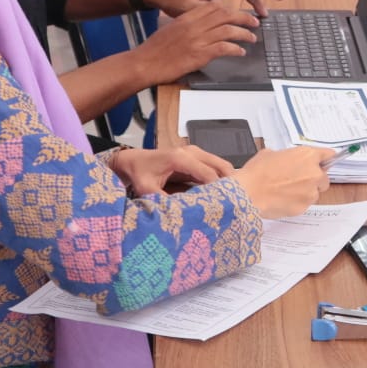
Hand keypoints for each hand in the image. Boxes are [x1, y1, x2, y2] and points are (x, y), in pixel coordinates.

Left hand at [110, 145, 233, 195]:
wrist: (132, 161)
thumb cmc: (139, 173)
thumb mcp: (147, 190)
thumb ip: (163, 201)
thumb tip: (179, 215)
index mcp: (180, 158)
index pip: (208, 173)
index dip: (218, 190)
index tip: (225, 205)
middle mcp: (191, 152)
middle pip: (221, 166)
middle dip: (230, 184)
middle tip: (234, 203)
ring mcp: (195, 152)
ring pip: (221, 165)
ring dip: (227, 180)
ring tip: (230, 199)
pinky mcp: (196, 157)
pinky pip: (215, 167)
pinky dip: (221, 178)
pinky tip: (221, 193)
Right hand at [135, 3, 259, 82]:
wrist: (144, 63)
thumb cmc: (154, 50)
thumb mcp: (169, 30)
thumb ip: (185, 25)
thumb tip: (196, 26)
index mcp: (186, 18)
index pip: (213, 7)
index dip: (229, 9)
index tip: (238, 12)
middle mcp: (194, 25)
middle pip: (225, 15)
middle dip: (243, 17)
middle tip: (253, 22)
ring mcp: (197, 39)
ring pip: (228, 30)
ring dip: (243, 33)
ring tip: (252, 38)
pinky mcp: (200, 54)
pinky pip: (224, 48)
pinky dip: (235, 49)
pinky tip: (240, 52)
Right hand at [232, 147, 332, 217]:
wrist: (248, 193)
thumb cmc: (257, 172)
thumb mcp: (270, 154)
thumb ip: (286, 157)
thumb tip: (286, 161)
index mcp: (307, 155)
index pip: (328, 155)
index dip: (324, 160)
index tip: (323, 163)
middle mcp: (314, 173)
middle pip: (324, 178)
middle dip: (314, 180)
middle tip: (297, 181)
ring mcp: (311, 192)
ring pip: (314, 193)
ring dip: (304, 193)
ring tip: (285, 192)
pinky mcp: (304, 207)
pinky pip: (304, 204)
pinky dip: (296, 203)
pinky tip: (282, 200)